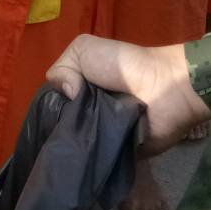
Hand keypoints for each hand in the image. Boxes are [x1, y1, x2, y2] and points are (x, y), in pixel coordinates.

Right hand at [46, 34, 210, 154]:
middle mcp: (89, 113)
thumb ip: (60, 69)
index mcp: (79, 90)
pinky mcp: (121, 155)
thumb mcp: (83, 49)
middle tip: (59, 128)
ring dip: (75, 141)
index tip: (48, 111)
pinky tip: (84, 156)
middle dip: (58, 127)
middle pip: (62, 125)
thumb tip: (65, 97)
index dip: (49, 106)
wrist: (163, 85)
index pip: (54, 104)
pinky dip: (93, 157)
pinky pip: (100, 160)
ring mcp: (104, 135)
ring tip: (72, 143)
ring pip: (78, 143)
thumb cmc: (123, 64)